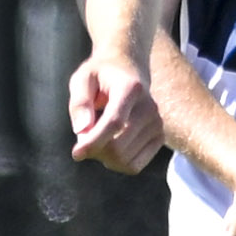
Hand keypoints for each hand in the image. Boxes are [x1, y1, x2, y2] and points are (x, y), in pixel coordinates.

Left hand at [67, 48, 162, 172]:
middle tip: (83, 138)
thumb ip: (80, 103)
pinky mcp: (159, 137)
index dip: (94, 142)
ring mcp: (157, 124)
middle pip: (118, 147)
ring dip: (103, 157)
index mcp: (130, 89)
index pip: (115, 122)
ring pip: (124, 160)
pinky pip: (134, 166)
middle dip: (94, 150)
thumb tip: (82, 130)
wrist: (129, 69)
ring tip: (97, 137)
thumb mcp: (83, 79)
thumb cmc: (100, 76)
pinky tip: (110, 146)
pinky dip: (117, 163)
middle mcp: (149, 107)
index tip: (76, 154)